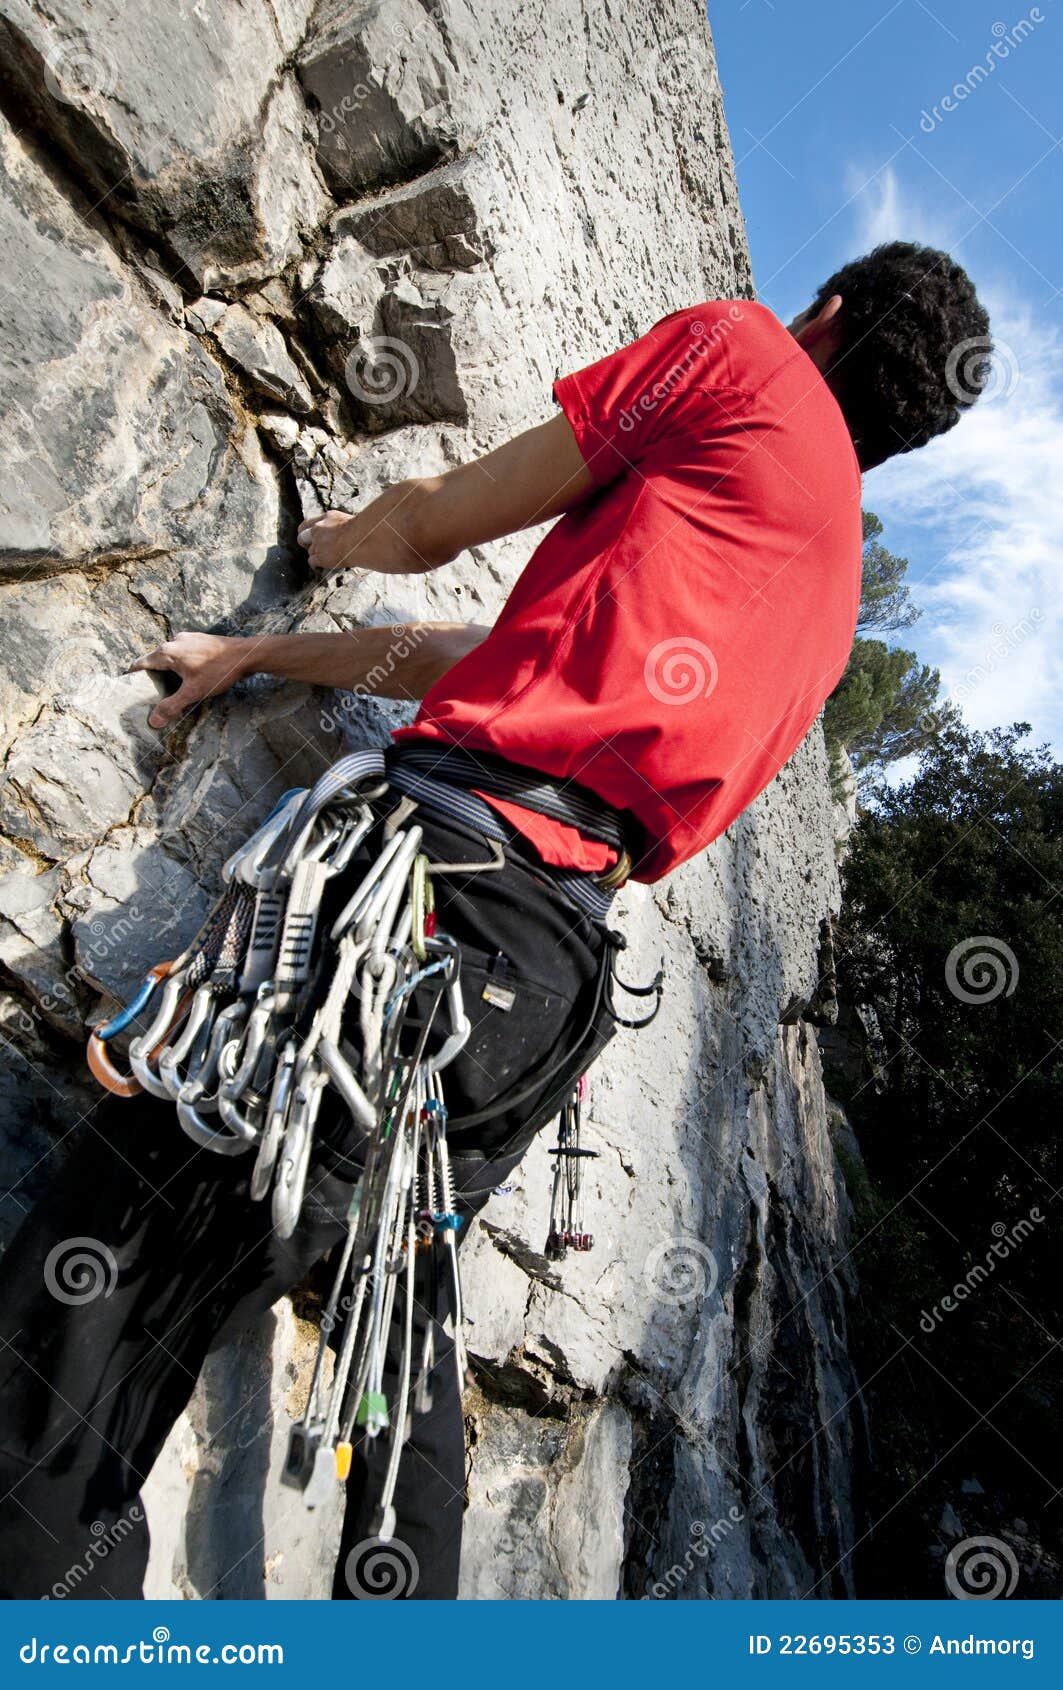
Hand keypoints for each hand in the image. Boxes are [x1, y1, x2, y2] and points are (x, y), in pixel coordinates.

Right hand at [131, 632, 253, 728]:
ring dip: (167, 669)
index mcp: (167, 652)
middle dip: (151, 675)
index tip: (128, 688)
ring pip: (170, 656)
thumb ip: (172, 706)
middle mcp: (174, 641)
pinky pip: (183, 652)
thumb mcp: (193, 692)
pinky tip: (188, 675)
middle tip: (149, 693)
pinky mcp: (199, 639)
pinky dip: (180, 663)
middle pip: (154, 660)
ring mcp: (187, 638)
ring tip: (168, 686)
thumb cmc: (219, 671)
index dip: (133, 677)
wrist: (247, 654)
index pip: (141, 664)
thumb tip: (153, 721)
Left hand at [297, 509, 357, 572]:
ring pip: (310, 551)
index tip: (310, 537)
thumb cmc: (365, 533)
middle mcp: (319, 528)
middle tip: (314, 548)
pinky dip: (318, 564)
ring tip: (332, 557)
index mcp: (327, 517)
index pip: (309, 523)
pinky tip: (326, 564)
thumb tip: (342, 535)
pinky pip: (312, 561)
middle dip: (305, 543)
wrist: (362, 540)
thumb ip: (339, 527)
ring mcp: (318, 542)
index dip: (307, 531)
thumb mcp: (350, 522)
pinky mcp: (320, 556)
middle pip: (302, 537)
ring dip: (319, 555)